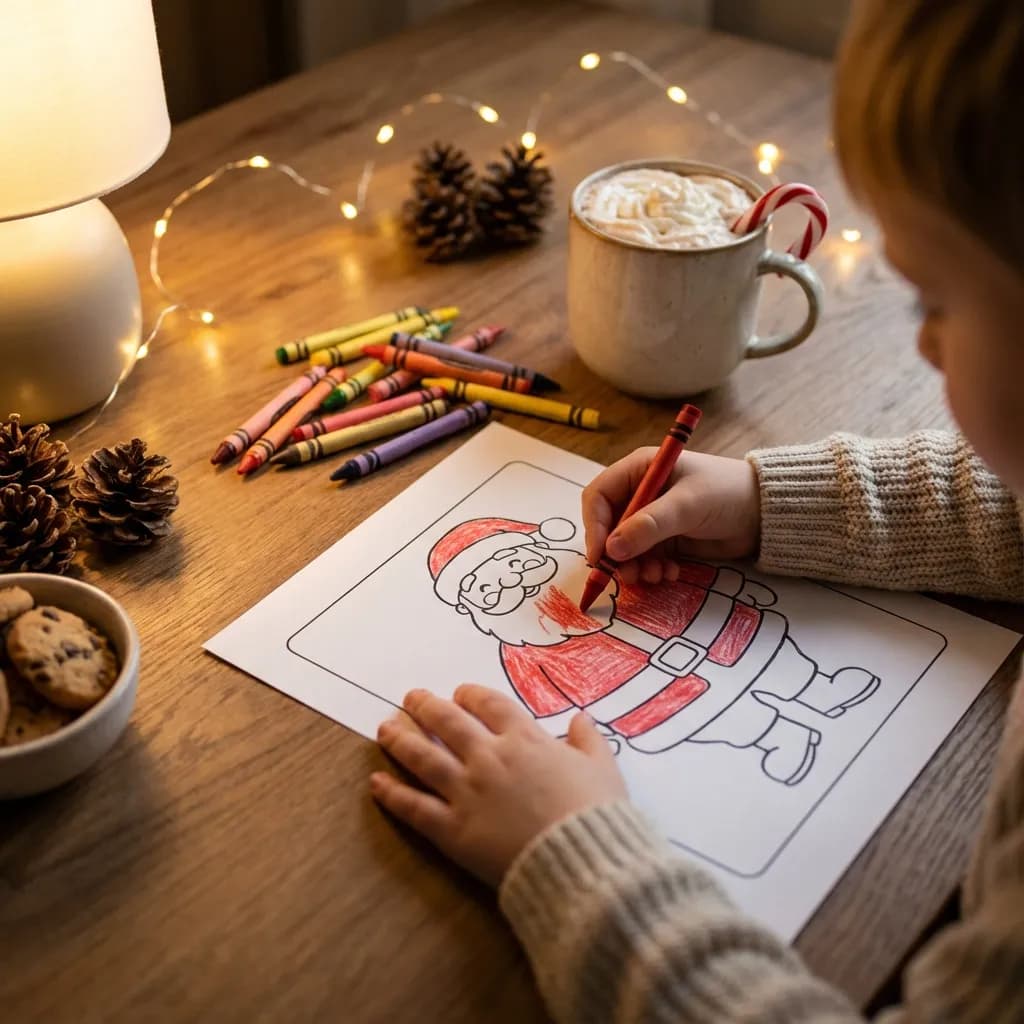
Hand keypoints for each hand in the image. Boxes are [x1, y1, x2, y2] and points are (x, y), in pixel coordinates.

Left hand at [371, 686, 626, 885]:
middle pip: (448, 722)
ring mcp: (466, 792)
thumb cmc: (596, 813)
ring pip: (423, 758)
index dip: (470, 695)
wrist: (581, 862)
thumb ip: (589, 740)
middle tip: (410, 698)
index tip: (460, 694)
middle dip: (426, 706)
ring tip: (385, 728)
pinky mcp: (453, 830)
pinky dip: (392, 794)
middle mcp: (489, 758)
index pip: (489, 704)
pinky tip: (375, 783)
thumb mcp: (603, 768)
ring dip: (400, 740)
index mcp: (525, 739)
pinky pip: (414, 808)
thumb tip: (582, 717)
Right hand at [582, 449, 760, 584]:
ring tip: (655, 576)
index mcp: (639, 470)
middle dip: (617, 553)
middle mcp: (641, 492)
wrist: (763, 513)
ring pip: (626, 547)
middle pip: (609, 526)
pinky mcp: (666, 539)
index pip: (599, 496)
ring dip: (635, 565)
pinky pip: (645, 558)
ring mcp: (653, 517)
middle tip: (629, 575)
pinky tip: (670, 573)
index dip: (595, 526)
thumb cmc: (726, 493)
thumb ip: (650, 525)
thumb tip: (612, 549)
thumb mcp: (687, 505)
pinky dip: (652, 569)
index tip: (601, 555)